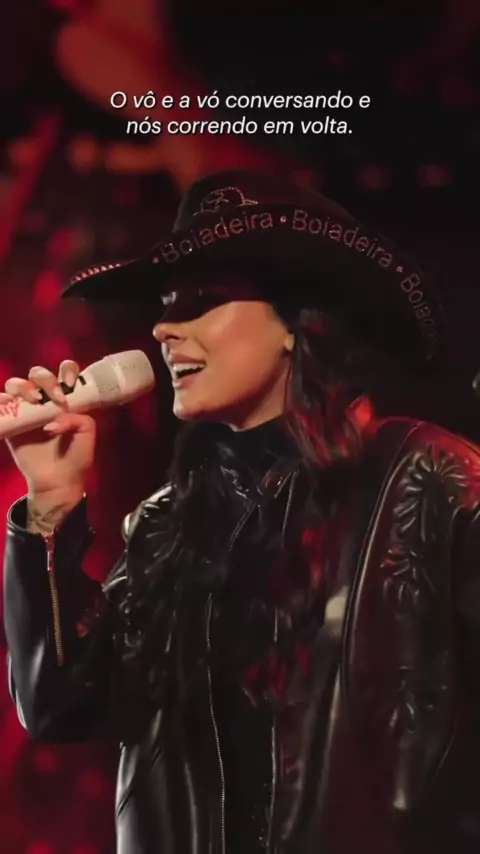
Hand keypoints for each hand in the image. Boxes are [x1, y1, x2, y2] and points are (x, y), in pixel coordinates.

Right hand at [2, 360, 95, 496]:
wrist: (59, 482)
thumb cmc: (76, 456)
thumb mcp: (86, 433)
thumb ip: (76, 419)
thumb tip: (51, 421)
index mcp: (66, 398)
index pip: (65, 371)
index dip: (66, 370)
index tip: (70, 384)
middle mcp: (45, 400)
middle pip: (38, 374)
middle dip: (45, 380)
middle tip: (55, 398)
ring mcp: (26, 410)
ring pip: (16, 384)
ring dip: (23, 387)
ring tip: (34, 402)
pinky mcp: (10, 423)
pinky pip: (0, 404)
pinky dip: (1, 400)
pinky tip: (8, 403)